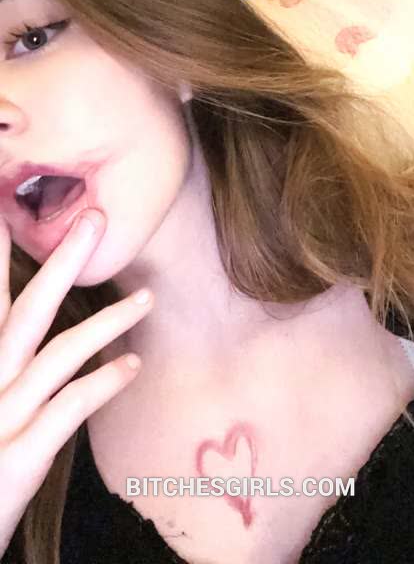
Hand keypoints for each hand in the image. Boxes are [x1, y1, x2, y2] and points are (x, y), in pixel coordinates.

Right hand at [0, 209, 152, 554]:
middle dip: (62, 260)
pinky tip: (133, 367)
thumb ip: (7, 361)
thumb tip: (28, 331)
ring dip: (108, 321)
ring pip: (58, 353)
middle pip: (26, 309)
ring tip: (148, 299)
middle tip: (96, 218)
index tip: (6, 211)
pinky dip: (102, 383)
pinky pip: (67, 408)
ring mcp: (1, 414)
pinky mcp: (18, 454)